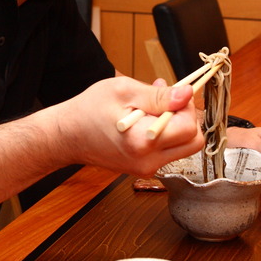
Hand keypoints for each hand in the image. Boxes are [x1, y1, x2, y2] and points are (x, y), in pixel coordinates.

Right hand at [56, 76, 204, 176]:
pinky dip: (165, 134)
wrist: (67, 136)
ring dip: (176, 126)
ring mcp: (146, 168)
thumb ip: (159, 95)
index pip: (189, 128)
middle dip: (187, 118)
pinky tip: (147, 118)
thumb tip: (186, 94)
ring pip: (183, 148)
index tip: (176, 94)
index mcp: (143, 141)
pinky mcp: (143, 169)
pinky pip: (167, 151)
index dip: (187, 107)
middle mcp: (148, 161)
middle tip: (170, 101)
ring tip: (154, 107)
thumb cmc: (89, 110)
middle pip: (193, 143)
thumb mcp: (124, 91)